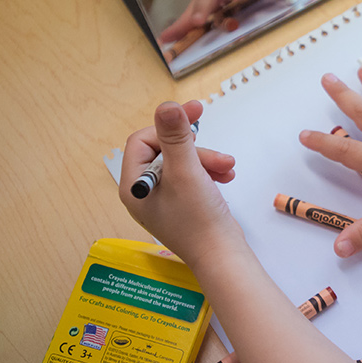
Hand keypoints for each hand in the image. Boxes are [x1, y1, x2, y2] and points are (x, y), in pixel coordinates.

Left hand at [119, 100, 243, 264]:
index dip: (166, 129)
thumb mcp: (186, 171)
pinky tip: (225, 177)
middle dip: (193, 148)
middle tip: (214, 145)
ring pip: (181, 162)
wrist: (222, 255)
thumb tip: (166, 106)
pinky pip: (191, 176)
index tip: (192, 119)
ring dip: (206, 160)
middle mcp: (144, 192)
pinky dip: (208, 172)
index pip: (141, 141)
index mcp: (134, 186)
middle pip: (163, 150)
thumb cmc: (199, 220)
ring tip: (227, 168)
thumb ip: (175, 137)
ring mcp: (163, 199)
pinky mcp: (182, 204)